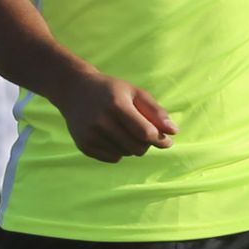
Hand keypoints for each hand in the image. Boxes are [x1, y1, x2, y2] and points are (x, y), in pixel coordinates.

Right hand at [56, 70, 176, 162]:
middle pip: (137, 148)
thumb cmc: (111, 90)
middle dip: (146, 143)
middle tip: (143, 133)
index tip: (166, 141)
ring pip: (126, 153)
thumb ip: (156, 111)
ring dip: (131, 146)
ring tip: (124, 129)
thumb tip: (174, 132)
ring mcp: (90, 135)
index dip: (159, 139)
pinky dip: (118, 150)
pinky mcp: (83, 145)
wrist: (74, 90)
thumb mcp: (134, 93)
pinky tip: (111, 135)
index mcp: (116, 105)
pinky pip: (113, 158)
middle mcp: (100, 121)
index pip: (145, 133)